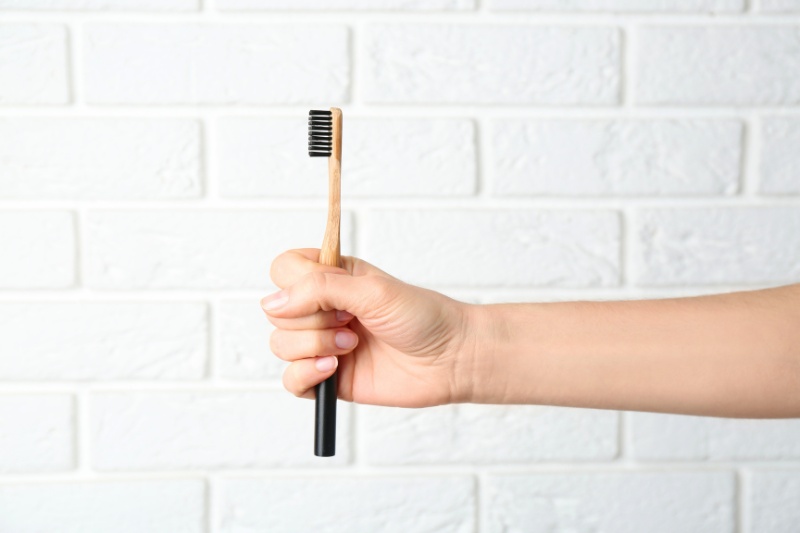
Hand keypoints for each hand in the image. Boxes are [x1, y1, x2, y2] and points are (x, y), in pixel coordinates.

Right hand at [261, 249, 475, 407]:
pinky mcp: (328, 378)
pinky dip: (305, 375)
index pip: (284, 269)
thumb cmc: (422, 316)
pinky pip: (290, 380)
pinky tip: (333, 370)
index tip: (328, 294)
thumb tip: (273, 302)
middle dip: (310, 320)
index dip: (294, 283)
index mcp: (333, 277)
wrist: (450, 358)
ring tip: (352, 346)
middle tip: (350, 321)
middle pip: (276, 311)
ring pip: (280, 345)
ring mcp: (323, 344)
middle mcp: (323, 309)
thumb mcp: (371, 290)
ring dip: (313, 346)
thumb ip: (320, 289)